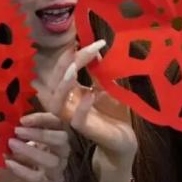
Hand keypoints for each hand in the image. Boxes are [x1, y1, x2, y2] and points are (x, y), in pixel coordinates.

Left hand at [0, 113, 69, 181]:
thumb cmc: (7, 164)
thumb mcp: (10, 144)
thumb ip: (15, 131)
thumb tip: (10, 116)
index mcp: (52, 142)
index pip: (57, 124)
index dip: (44, 118)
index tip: (23, 119)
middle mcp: (58, 157)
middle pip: (63, 141)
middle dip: (41, 133)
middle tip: (18, 131)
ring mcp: (55, 176)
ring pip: (53, 161)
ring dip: (30, 150)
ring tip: (11, 144)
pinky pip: (39, 179)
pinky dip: (23, 169)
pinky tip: (9, 163)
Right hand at [34, 40, 137, 181]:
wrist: (124, 140)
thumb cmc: (114, 113)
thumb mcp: (108, 88)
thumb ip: (100, 72)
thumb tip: (98, 50)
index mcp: (72, 92)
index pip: (65, 69)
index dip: (74, 54)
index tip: (96, 41)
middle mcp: (68, 103)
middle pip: (56, 81)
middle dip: (67, 62)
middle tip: (87, 48)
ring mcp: (73, 117)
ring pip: (56, 101)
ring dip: (64, 83)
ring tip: (75, 68)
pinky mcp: (84, 131)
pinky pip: (76, 120)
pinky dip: (82, 106)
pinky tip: (92, 94)